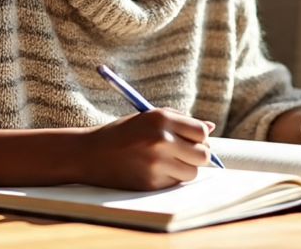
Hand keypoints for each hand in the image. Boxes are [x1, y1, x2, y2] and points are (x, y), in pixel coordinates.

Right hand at [81, 109, 214, 190]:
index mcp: (161, 119)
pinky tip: (153, 170)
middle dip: (198, 154)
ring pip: (192, 172)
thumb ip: (180, 120)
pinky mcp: (151, 183)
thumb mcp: (148, 117)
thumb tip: (210, 128)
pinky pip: (176, 183)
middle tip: (186, 153)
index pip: (201, 132)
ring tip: (167, 162)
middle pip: (203, 154)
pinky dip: (170, 178)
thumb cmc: (123, 133)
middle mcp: (161, 140)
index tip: (193, 139)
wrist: (90, 154)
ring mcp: (156, 164)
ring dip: (185, 168)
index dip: (200, 137)